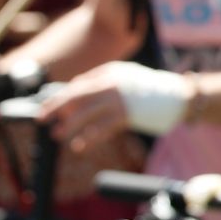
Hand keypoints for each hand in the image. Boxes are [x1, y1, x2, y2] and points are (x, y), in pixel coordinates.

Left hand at [40, 61, 190, 150]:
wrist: (178, 96)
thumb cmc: (150, 88)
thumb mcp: (124, 76)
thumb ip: (100, 81)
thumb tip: (74, 89)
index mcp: (108, 73)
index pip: (76, 86)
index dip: (58, 98)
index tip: (46, 109)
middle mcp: (111, 85)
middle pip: (75, 96)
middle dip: (55, 109)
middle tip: (41, 120)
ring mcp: (119, 100)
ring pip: (86, 114)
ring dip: (70, 127)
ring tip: (59, 136)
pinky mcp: (128, 115)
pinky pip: (102, 129)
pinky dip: (89, 138)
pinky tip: (79, 145)